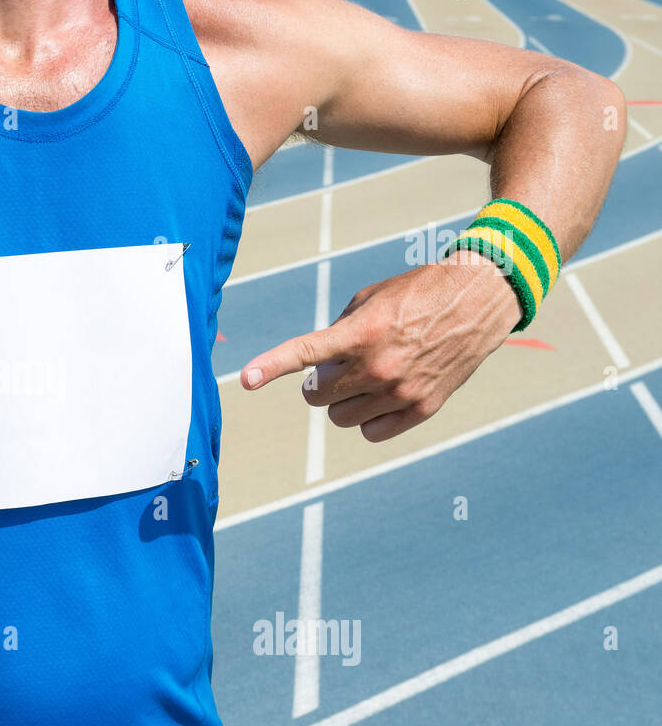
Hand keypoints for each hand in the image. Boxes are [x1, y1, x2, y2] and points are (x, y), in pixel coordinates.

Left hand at [240, 254, 521, 441]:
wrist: (479, 298)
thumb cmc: (418, 293)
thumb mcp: (369, 299)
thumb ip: (337, 331)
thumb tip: (318, 366)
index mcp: (360, 332)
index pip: (305, 354)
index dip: (271, 365)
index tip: (245, 379)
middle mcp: (378, 366)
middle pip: (317, 396)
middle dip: (318, 384)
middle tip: (335, 369)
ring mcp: (401, 391)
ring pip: (340, 418)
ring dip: (342, 402)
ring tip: (362, 380)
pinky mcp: (422, 409)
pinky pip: (372, 433)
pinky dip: (368, 420)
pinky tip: (379, 398)